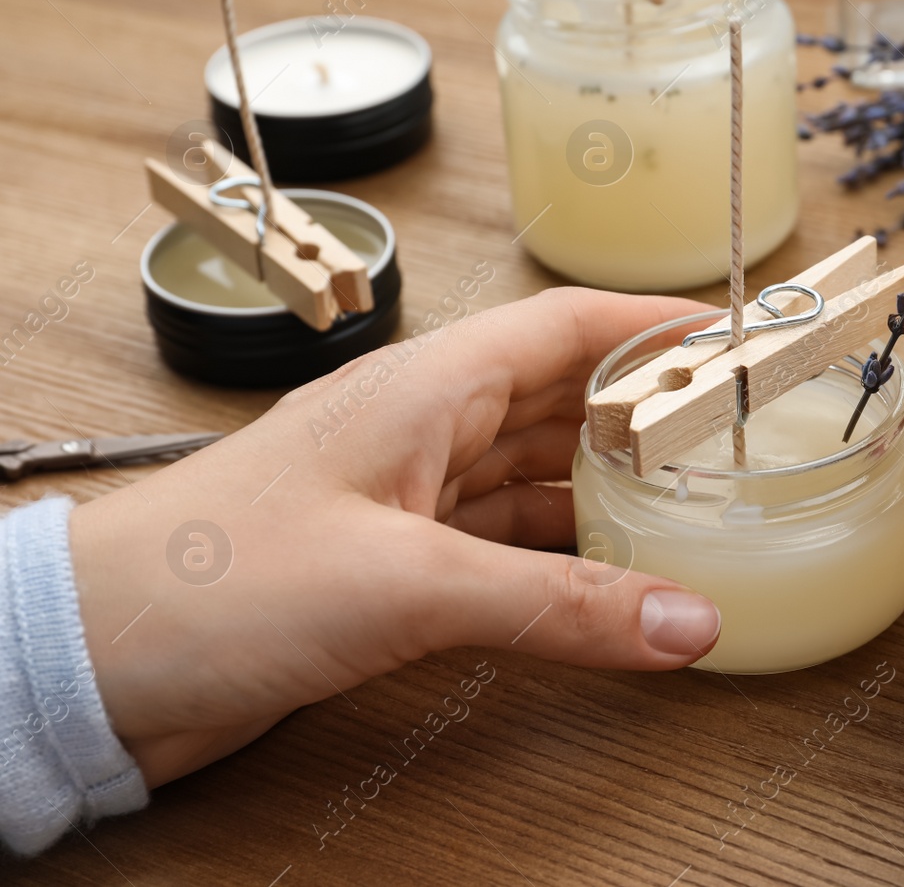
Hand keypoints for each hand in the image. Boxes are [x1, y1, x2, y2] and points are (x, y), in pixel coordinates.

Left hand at [70, 288, 721, 786]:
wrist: (90, 660)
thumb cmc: (209, 583)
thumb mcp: (406, 585)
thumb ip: (555, 605)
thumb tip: (684, 620)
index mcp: (422, 389)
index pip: (562, 327)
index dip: (652, 326)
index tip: (730, 337)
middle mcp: (418, 430)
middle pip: (559, 399)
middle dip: (644, 412)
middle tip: (729, 436)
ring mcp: (402, 497)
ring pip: (532, 474)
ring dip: (605, 491)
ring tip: (689, 506)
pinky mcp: (386, 563)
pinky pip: (499, 542)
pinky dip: (557, 556)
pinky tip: (605, 576)